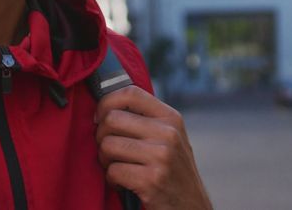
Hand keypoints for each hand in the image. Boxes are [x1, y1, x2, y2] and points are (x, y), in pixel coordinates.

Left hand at [95, 86, 211, 209]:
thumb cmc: (173, 171)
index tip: (99, 117)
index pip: (130, 92)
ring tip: (117, 166)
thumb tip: (105, 106)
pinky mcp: (152, 180)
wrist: (191, 206)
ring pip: (108, 145)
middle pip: (112, 119)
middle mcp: (168, 133)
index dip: (106, 102)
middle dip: (101, 136)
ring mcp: (161, 156)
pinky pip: (113, 171)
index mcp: (171, 118)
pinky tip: (123, 183)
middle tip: (108, 149)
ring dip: (105, 160)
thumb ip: (146, 120)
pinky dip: (112, 180)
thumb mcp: (169, 138)